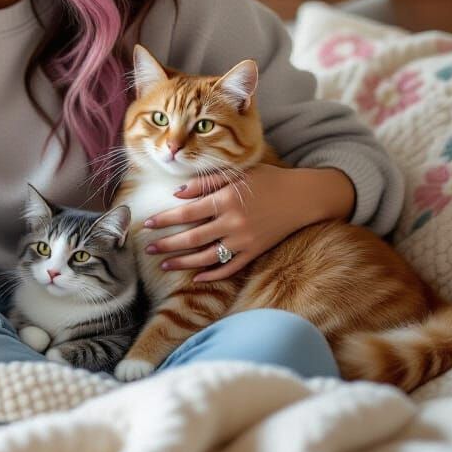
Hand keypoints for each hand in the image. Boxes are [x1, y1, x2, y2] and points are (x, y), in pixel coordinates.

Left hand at [140, 164, 355, 281]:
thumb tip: (177, 193)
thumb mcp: (237, 173)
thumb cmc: (268, 180)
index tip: (147, 223)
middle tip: (148, 248)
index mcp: (227, 199)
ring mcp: (245, 240)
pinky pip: (230, 268)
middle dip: (167, 244)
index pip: (186, 212)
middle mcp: (234, 222)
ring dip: (183, 263)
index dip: (165, 219)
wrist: (304, 197)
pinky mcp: (255, 252)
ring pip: (207, 257)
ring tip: (165, 264)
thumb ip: (206, 182)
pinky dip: (212, 275)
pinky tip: (196, 278)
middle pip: (192, 238)